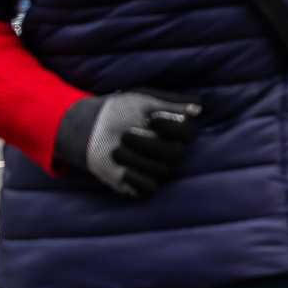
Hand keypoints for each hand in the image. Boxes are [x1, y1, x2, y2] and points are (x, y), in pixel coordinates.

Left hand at [54, 90, 202, 199]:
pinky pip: (149, 187)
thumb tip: (198, 109)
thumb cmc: (119, 110)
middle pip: (174, 152)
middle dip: (147, 143)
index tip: (152, 118)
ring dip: (134, 158)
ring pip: (160, 169)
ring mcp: (155, 167)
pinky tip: (121, 170)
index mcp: (174, 128)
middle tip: (125, 134)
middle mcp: (169, 149)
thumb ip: (171, 104)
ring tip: (116, 149)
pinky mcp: (140, 184)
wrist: (89, 129)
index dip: (172, 127)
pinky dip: (136, 179)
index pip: (188, 132)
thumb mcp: (144, 100)